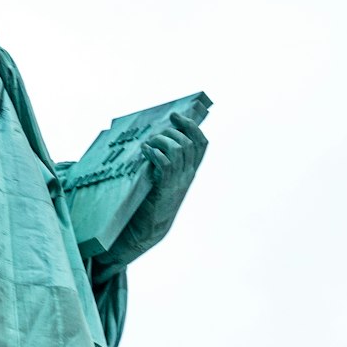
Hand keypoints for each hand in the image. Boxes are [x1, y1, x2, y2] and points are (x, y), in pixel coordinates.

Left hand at [108, 111, 207, 264]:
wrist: (145, 230)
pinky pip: (166, 164)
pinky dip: (155, 153)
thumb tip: (151, 138)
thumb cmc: (148, 202)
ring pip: (179, 150)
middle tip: (157, 131)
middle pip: (190, 143)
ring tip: (149, 144)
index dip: (192, 126)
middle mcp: (187, 176)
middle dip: (174, 130)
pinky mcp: (164, 189)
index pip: (202, 144)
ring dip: (162, 140)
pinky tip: (145, 152)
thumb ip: (161, 162)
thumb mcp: (160, 179)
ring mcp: (177, 182)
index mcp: (189, 172)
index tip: (177, 115)